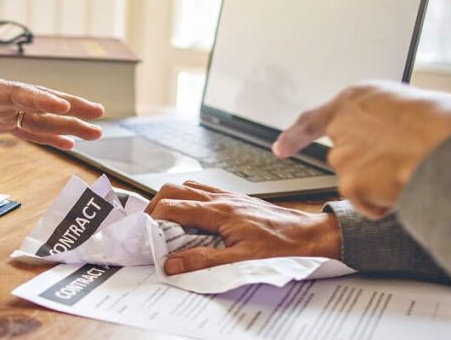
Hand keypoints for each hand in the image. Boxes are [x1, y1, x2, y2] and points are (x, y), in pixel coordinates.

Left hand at [0, 63, 104, 148]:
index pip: (15, 92)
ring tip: (97, 131)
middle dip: (69, 106)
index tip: (64, 104)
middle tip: (98, 113)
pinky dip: (48, 135)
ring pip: (39, 115)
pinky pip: (27, 129)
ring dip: (68, 123)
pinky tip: (69, 143)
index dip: (39, 98)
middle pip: (38, 99)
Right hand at [146, 181, 341, 274]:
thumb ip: (203, 260)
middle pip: (173, 190)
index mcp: (218, 211)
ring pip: (186, 186)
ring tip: (165, 221)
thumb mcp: (239, 258)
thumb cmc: (279, 243)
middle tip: (149, 225)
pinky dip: (187, 198)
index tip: (146, 232)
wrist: (305, 232)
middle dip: (155, 205)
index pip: (172, 206)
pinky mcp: (232, 197)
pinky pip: (201, 189)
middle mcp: (219, 198)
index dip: (153, 218)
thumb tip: (173, 264)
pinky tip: (190, 214)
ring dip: (170, 200)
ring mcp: (225, 195)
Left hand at [272, 81, 450, 217]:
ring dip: (381, 184)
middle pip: (346, 159)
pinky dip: (385, 204)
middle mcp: (341, 127)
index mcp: (353, 100)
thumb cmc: (442, 120)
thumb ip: (388, 120)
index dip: (294, 137)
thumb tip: (399, 135)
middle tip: (405, 160)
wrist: (447, 142)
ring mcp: (342, 156)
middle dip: (370, 167)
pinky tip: (405, 187)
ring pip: (359, 183)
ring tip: (413, 168)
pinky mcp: (349, 183)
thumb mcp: (410, 104)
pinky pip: (368, 205)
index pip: (312, 121)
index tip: (280, 149)